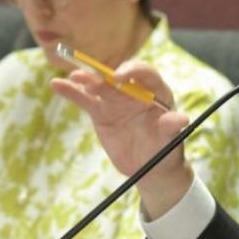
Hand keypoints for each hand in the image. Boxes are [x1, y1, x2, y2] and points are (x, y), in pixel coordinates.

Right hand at [51, 63, 193, 217]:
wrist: (150, 167)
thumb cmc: (165, 151)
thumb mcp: (170, 141)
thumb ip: (171, 128)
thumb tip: (181, 119)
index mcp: (156, 91)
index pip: (145, 74)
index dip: (132, 71)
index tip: (119, 78)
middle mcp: (134, 91)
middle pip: (118, 76)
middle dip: (105, 75)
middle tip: (96, 81)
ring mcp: (116, 100)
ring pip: (99, 86)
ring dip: (86, 79)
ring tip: (74, 77)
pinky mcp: (101, 112)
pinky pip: (85, 100)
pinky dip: (71, 92)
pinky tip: (57, 84)